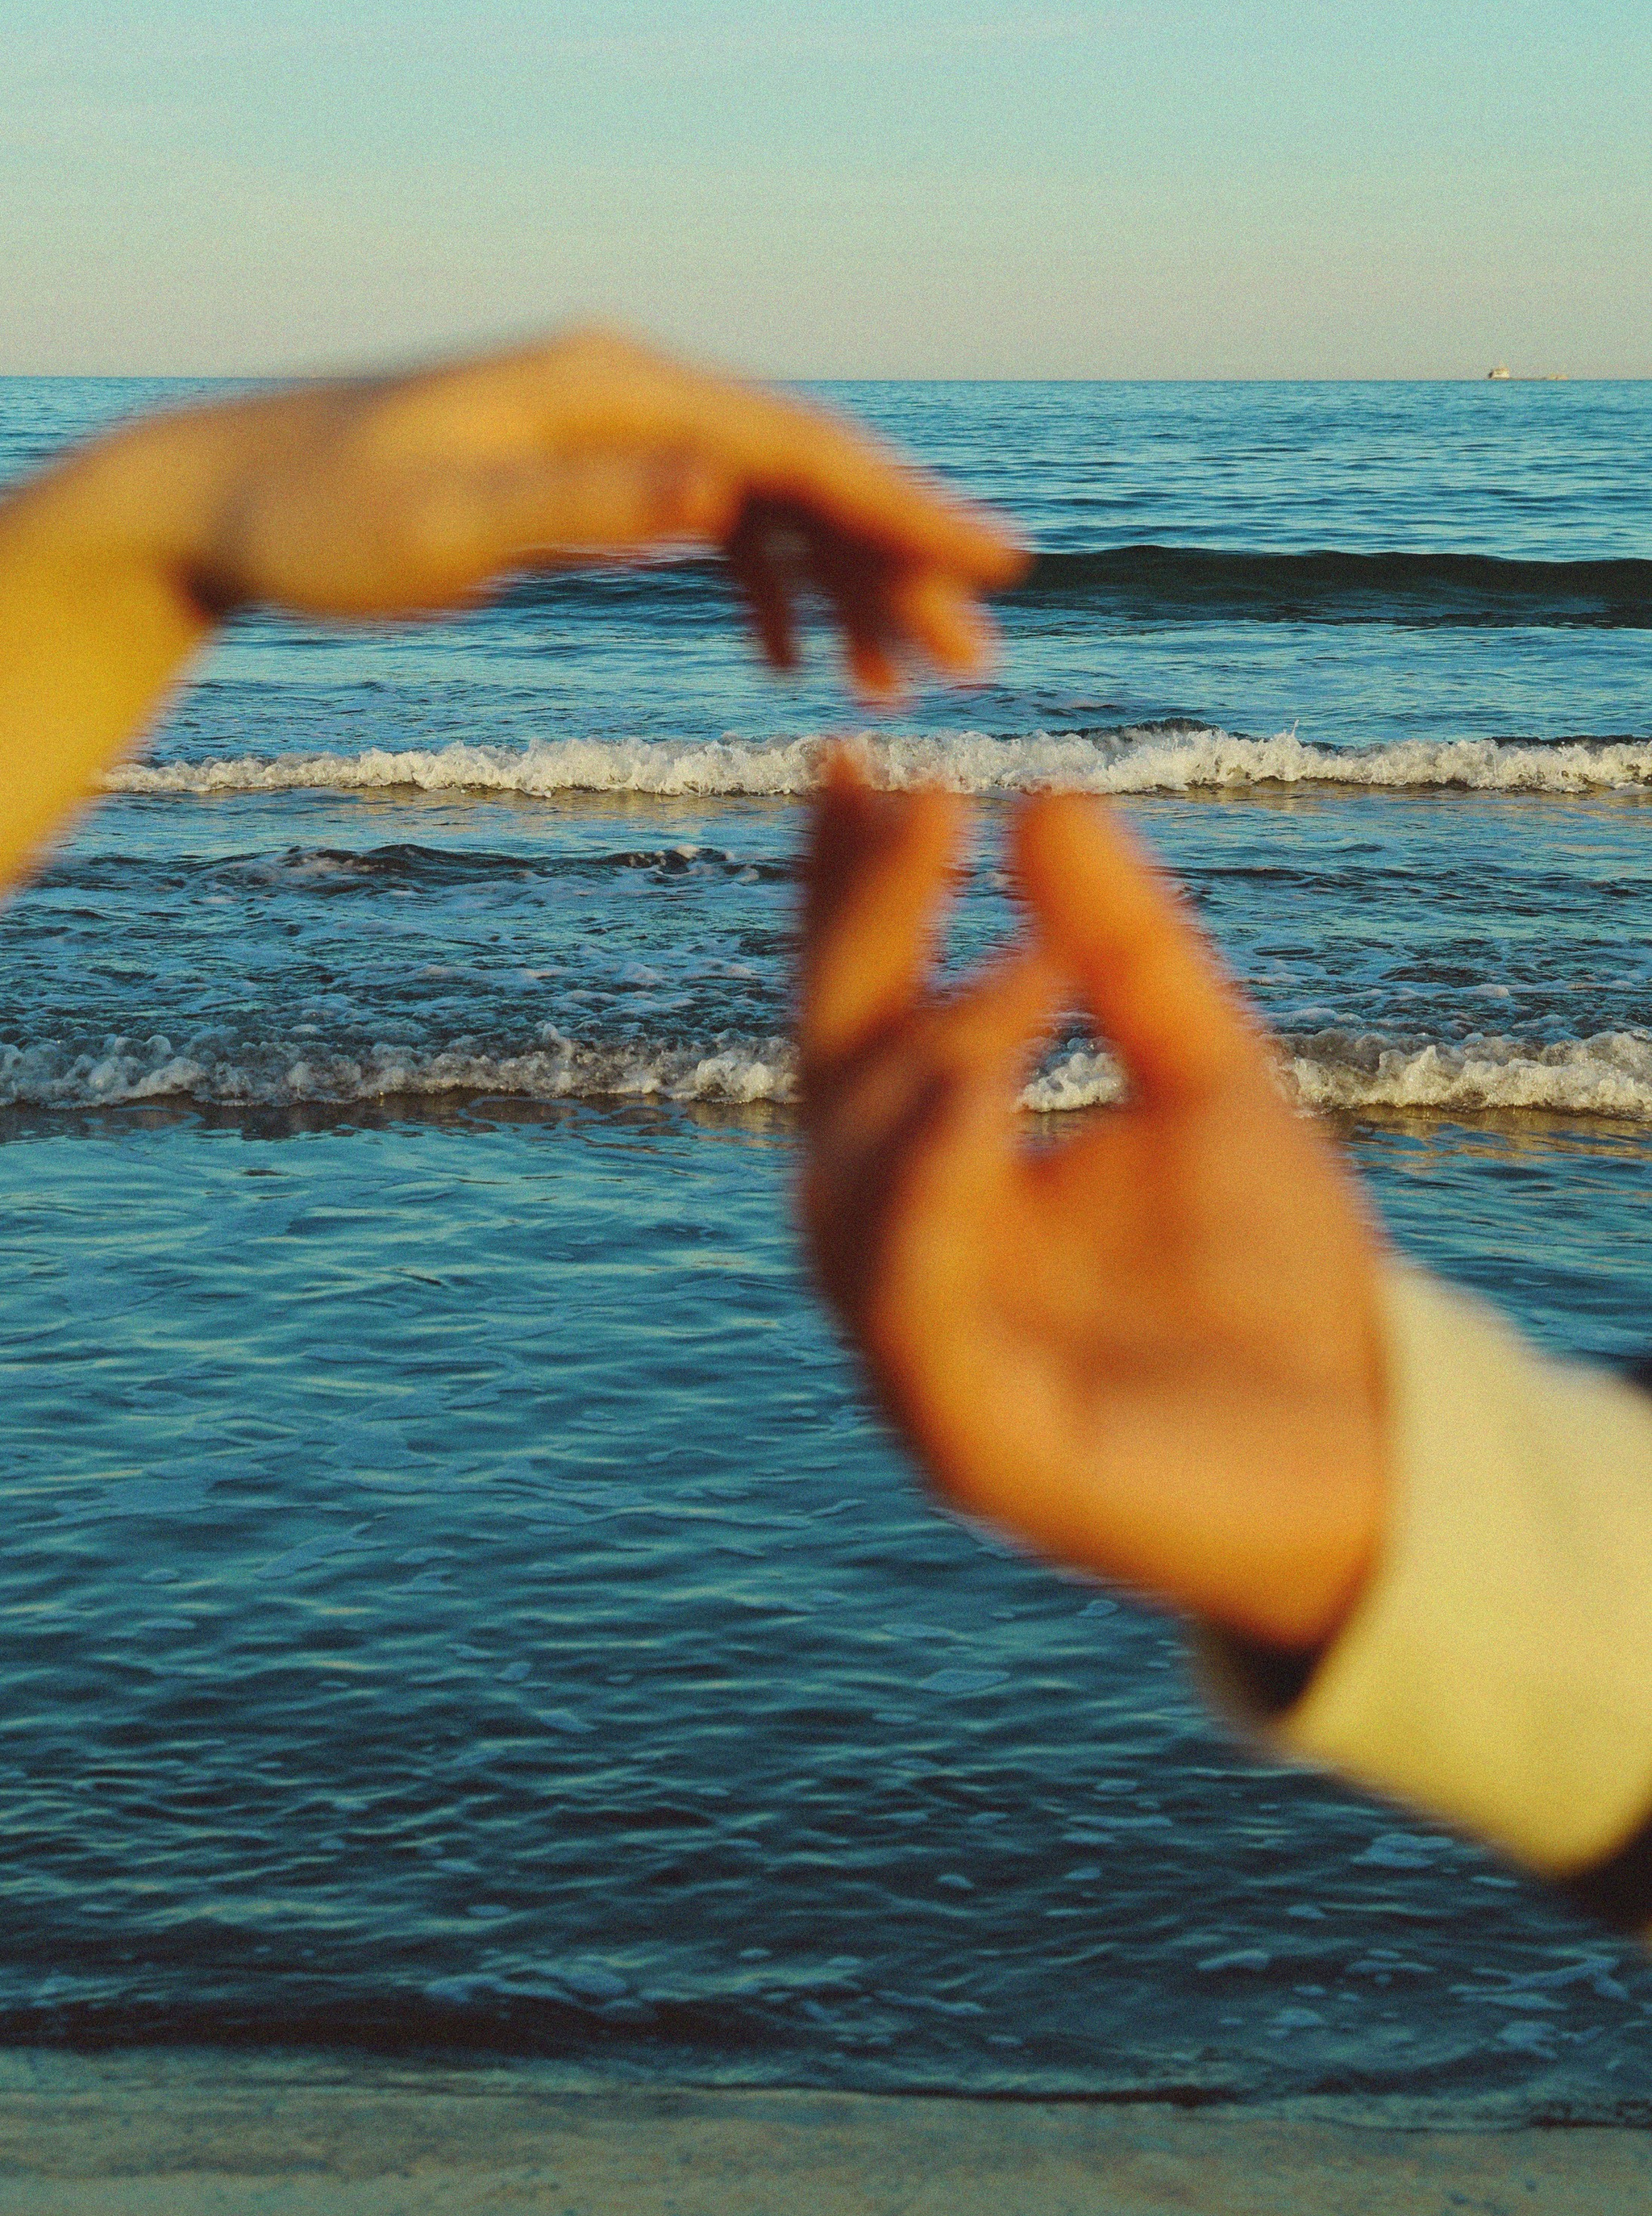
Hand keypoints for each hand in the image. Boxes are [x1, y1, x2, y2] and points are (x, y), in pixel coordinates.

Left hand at [161, 328, 1023, 694]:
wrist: (209, 500)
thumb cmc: (308, 520)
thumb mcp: (440, 526)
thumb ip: (582, 506)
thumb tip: (720, 491)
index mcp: (607, 385)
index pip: (793, 442)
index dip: (904, 506)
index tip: (996, 567)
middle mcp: (621, 386)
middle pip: (800, 468)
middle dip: (895, 560)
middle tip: (970, 662)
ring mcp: (602, 425)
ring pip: (766, 498)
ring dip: (840, 583)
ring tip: (897, 685)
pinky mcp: (575, 470)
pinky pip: (707, 519)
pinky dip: (764, 583)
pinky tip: (785, 660)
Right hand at [798, 759, 1386, 1650]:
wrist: (1377, 1458)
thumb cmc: (1271, 1283)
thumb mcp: (1207, 1078)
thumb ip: (1125, 952)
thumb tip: (1043, 793)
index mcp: (937, 1173)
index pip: (865, 1010)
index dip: (850, 890)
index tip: (857, 758)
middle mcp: (901, 1254)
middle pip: (837, 1079)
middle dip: (865, 939)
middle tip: (931, 810)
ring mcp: (920, 1355)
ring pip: (853, 1196)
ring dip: (909, 1065)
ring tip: (997, 960)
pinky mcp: (971, 1443)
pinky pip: (911, 1314)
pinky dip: (926, 1202)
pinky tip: (974, 1097)